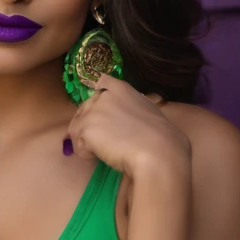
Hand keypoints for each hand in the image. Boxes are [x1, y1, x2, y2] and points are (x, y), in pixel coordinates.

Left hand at [65, 73, 190, 184]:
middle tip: (105, 142)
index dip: (98, 100)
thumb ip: (130, 108)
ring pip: (78, 128)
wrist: (157, 151)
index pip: (101, 82)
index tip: (102, 114)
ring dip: (88, 142)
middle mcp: (104, 95)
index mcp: (121, 88)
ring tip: (106, 151)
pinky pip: (78, 145)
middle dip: (91, 126)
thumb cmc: (161, 136)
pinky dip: (86, 154)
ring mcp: (93, 110)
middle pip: (84, 110)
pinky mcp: (85, 128)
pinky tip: (103, 157)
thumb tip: (122, 120)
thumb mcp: (147, 111)